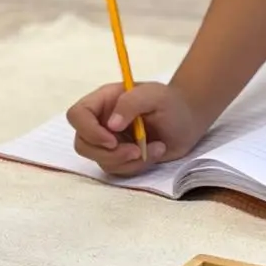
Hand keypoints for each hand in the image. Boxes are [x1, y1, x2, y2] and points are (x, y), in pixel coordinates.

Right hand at [66, 80, 205, 177]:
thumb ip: (131, 102)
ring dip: (128, 161)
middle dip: (110, 153)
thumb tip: (111, 125)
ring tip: (156, 148)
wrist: (187, 121)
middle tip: (136, 151)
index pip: (78, 115)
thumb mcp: (155, 95)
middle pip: (83, 144)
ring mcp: (109, 142)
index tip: (112, 140)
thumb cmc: (170, 102)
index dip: (88, 130)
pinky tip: (156, 152)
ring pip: (101, 161)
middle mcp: (101, 122)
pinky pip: (117, 170)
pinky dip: (137, 166)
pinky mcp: (120, 158)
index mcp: (103, 101)